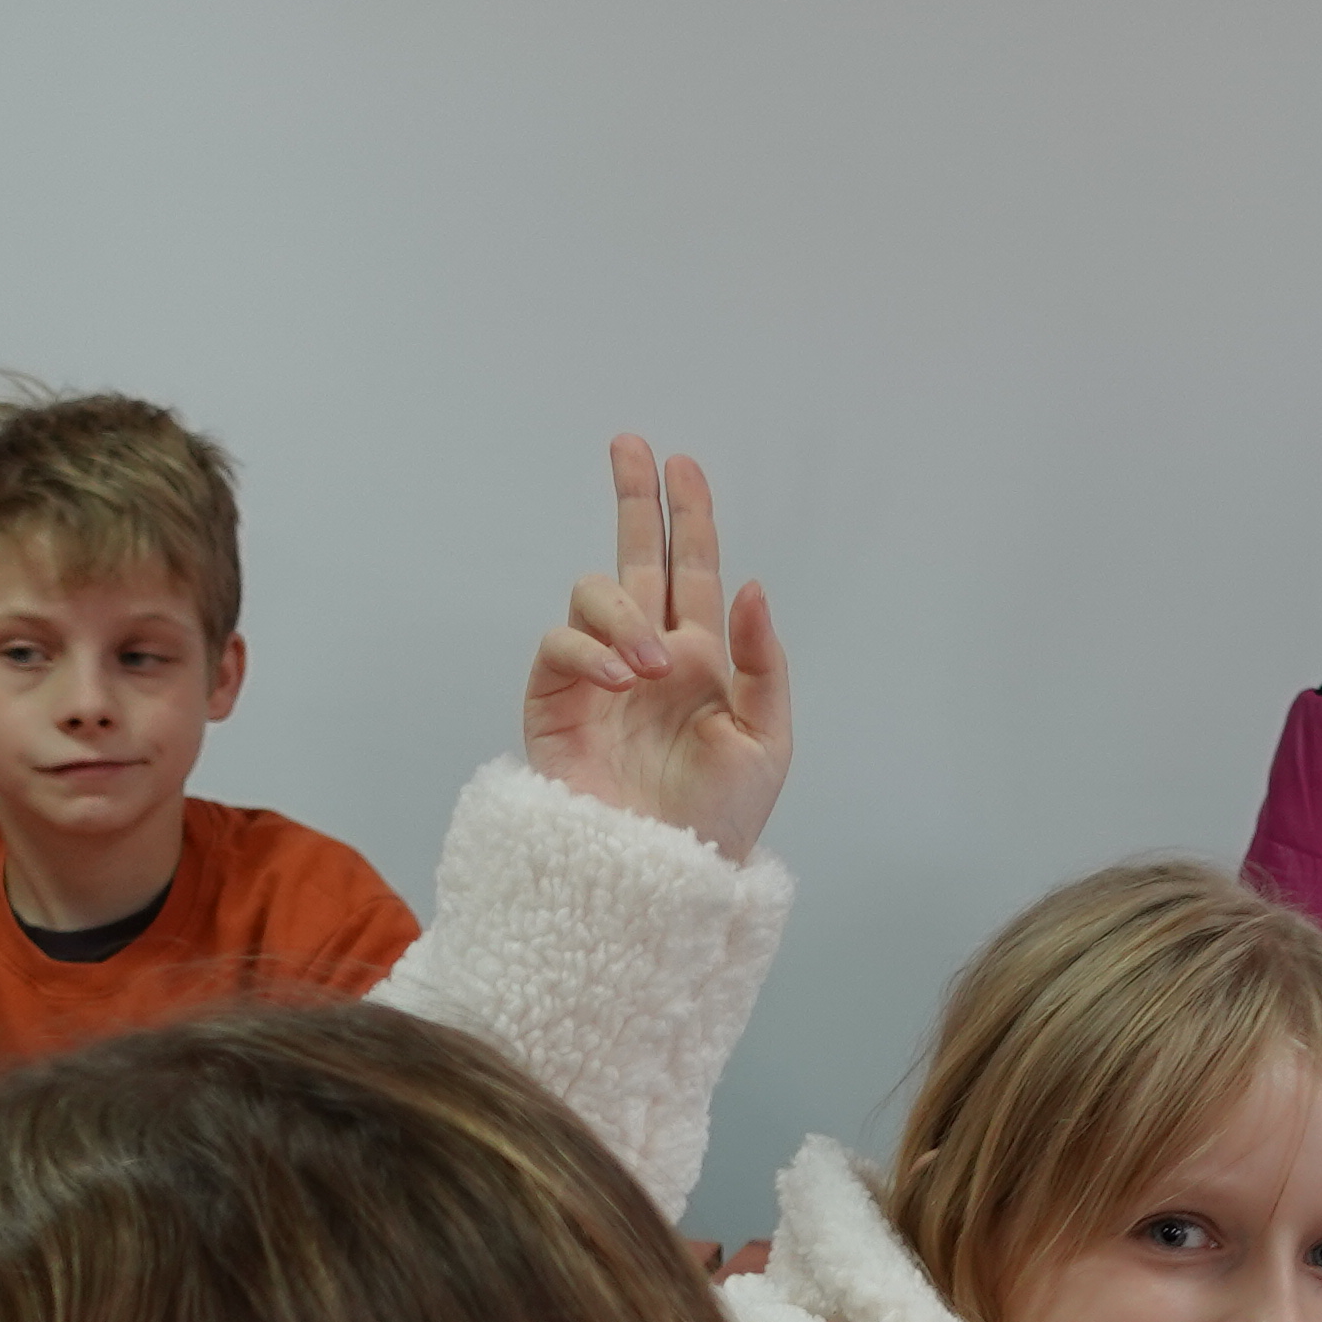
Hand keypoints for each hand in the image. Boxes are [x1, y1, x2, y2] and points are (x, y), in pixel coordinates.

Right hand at [523, 437, 790, 863]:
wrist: (661, 876)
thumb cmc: (717, 819)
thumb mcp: (767, 739)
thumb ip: (762, 661)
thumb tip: (751, 584)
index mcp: (702, 660)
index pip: (694, 571)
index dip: (689, 516)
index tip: (682, 462)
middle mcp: (647, 655)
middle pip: (636, 557)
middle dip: (633, 498)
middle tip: (629, 445)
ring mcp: (597, 676)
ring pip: (596, 594)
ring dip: (626, 615)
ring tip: (653, 667)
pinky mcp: (554, 703)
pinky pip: (559, 645)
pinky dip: (591, 650)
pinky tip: (622, 679)